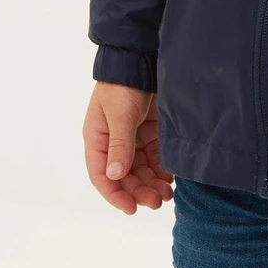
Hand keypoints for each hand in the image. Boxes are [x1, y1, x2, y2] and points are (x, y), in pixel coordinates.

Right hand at [84, 82, 174, 213]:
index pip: (101, 175)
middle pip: (124, 176)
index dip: (115, 195)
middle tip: (158, 202)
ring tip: (167, 194)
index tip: (131, 209)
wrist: (142, 59)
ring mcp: (132, 138)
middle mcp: (113, 142)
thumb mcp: (119, 114)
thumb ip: (119, 144)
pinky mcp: (149, 132)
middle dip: (139, 191)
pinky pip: (153, 158)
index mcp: (97, 139)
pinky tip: (171, 178)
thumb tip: (114, 176)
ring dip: (151, 184)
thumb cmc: (123, 85)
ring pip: (140, 170)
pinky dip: (161, 170)